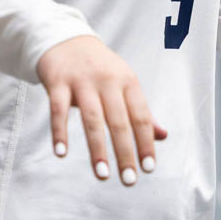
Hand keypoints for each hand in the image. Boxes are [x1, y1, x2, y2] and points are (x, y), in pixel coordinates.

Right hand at [36, 35, 167, 185]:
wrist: (66, 38)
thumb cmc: (101, 68)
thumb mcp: (125, 83)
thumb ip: (141, 111)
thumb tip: (163, 136)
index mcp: (128, 82)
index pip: (141, 117)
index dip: (146, 143)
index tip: (149, 168)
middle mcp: (107, 81)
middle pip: (119, 121)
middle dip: (125, 153)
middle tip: (129, 181)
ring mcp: (82, 81)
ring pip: (92, 119)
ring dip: (97, 149)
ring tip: (102, 175)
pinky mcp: (58, 82)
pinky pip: (58, 110)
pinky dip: (60, 132)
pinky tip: (61, 153)